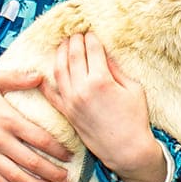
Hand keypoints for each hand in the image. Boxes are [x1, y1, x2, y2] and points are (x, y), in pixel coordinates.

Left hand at [47, 32, 167, 181]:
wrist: (126, 149)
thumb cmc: (135, 119)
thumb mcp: (133, 88)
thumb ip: (116, 69)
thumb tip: (104, 54)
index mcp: (101, 80)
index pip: (91, 49)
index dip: (91, 38)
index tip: (91, 32)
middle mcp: (82, 88)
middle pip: (72, 56)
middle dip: (74, 41)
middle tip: (75, 33)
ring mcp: (71, 101)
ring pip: (58, 70)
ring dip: (59, 54)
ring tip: (62, 45)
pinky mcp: (67, 113)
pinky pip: (52, 94)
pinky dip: (47, 81)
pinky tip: (45, 71)